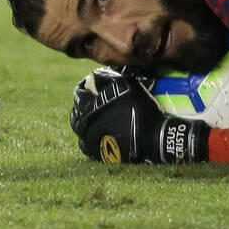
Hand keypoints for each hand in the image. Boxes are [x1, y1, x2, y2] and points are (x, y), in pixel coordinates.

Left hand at [70, 67, 208, 163]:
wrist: (152, 137)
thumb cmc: (141, 109)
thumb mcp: (127, 87)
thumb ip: (108, 79)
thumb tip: (94, 75)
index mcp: (90, 107)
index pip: (79, 94)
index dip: (84, 87)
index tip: (91, 85)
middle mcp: (86, 124)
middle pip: (76, 113)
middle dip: (81, 106)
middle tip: (91, 101)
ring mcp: (90, 140)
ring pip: (78, 129)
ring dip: (82, 121)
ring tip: (92, 117)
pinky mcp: (97, 153)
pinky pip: (84, 144)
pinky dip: (87, 137)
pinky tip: (95, 133)